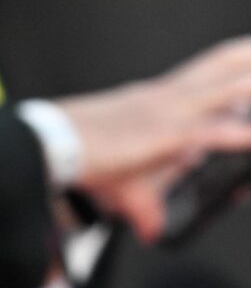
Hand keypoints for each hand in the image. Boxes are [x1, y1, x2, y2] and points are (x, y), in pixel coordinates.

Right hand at [63, 37, 250, 238]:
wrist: (55, 145)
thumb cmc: (81, 157)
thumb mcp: (124, 184)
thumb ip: (145, 208)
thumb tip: (153, 231)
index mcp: (157, 98)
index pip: (205, 73)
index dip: (235, 64)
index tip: (249, 59)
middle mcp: (168, 97)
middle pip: (223, 64)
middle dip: (249, 56)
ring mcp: (170, 112)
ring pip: (231, 88)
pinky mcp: (167, 135)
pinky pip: (215, 132)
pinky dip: (241, 135)